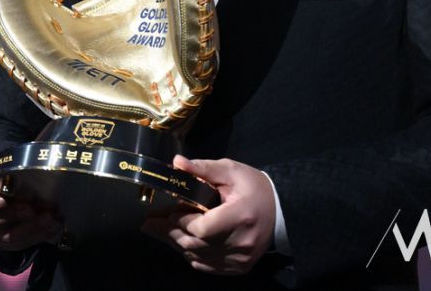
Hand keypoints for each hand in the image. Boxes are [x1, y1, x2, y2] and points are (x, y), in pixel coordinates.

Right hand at [0, 157, 61, 250]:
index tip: (2, 200)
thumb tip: (23, 171)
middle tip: (32, 209)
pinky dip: (37, 236)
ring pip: (5, 238)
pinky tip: (52, 227)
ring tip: (49, 218)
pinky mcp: (0, 243)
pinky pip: (17, 245)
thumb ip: (3, 168)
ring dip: (29, 229)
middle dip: (13, 216)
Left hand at [142, 155, 274, 274]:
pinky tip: (181, 243)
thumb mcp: (231, 171)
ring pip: (198, 257)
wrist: (281, 210)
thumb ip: (203, 168)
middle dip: (169, 233)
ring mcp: (240, 259)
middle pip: (196, 245)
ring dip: (177, 244)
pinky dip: (192, 255)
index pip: (202, 228)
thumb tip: (176, 163)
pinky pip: (207, 266)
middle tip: (150, 224)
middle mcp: (240, 242)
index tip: (171, 211)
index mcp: (240, 215)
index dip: (182, 221)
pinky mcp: (239, 268)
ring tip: (159, 232)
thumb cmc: (253, 187)